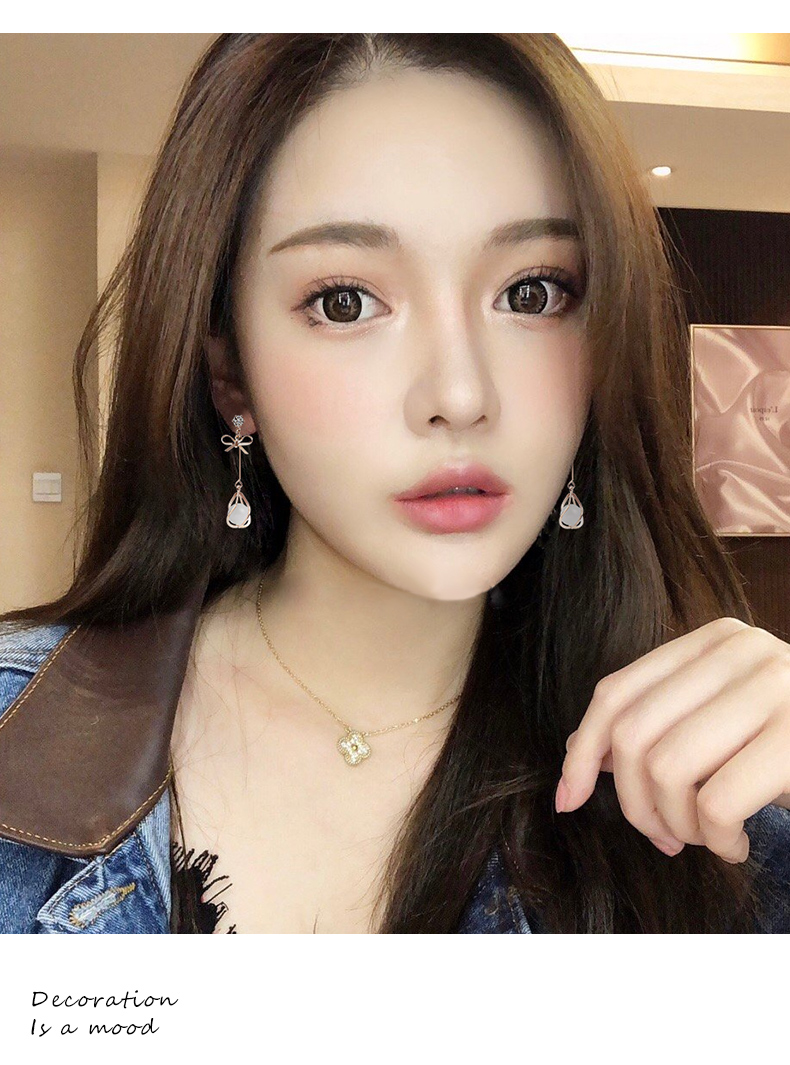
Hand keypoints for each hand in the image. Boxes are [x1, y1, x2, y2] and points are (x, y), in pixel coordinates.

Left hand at [555, 617, 789, 862]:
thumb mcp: (723, 726)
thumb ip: (660, 726)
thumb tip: (577, 756)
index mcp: (715, 641)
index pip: (617, 692)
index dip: (582, 751)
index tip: (568, 799)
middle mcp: (742, 650)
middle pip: (632, 733)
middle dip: (634, 803)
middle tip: (667, 837)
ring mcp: (776, 686)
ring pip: (665, 768)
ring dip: (677, 824)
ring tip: (707, 838)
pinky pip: (716, 802)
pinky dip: (716, 839)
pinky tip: (737, 844)